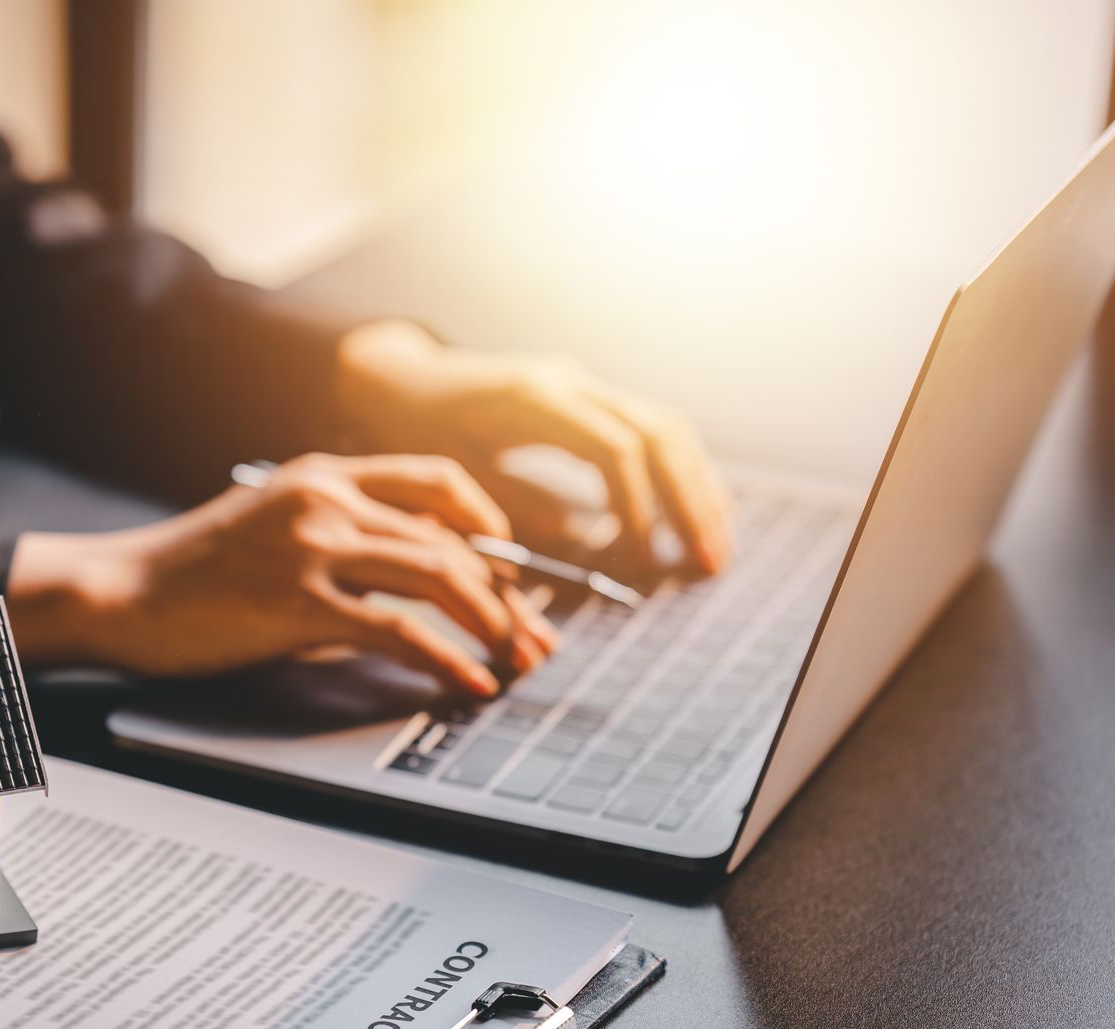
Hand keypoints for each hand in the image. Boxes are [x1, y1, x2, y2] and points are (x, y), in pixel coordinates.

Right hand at [8, 453, 559, 696]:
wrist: (119, 592)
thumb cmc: (188, 572)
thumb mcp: (269, 528)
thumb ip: (334, 538)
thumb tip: (404, 584)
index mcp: (322, 475)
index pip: (436, 483)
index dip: (489, 527)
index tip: (513, 571)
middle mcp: (326, 499)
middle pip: (450, 539)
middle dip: (506, 595)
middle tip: (534, 638)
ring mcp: (313, 547)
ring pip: (439, 576)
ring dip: (491, 623)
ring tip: (515, 661)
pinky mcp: (299, 601)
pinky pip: (398, 630)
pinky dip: (445, 659)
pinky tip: (467, 682)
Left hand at [337, 319, 733, 572]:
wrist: (398, 380)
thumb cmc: (410, 431)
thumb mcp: (448, 470)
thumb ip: (510, 503)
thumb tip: (580, 543)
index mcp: (531, 397)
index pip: (613, 448)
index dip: (638, 506)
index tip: (647, 561)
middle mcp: (569, 381)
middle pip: (658, 431)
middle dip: (689, 500)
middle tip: (710, 563)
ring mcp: (583, 385)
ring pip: (666, 427)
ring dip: (697, 488)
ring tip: (716, 547)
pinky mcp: (589, 399)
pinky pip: (651, 430)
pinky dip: (679, 474)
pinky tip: (697, 516)